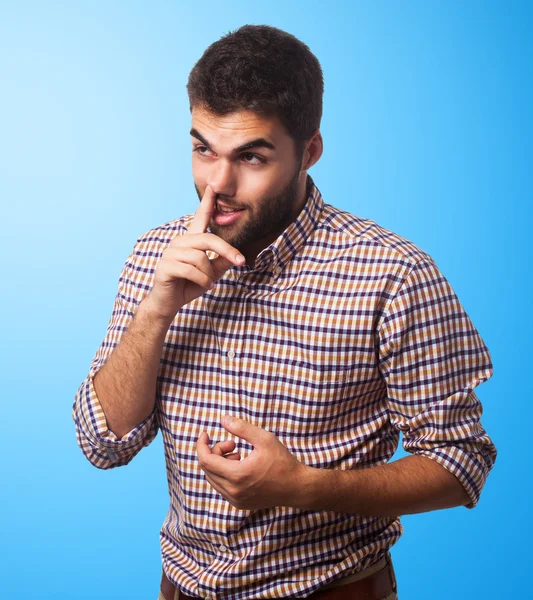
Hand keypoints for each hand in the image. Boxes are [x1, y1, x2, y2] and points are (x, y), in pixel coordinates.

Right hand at [144, 185, 245, 319]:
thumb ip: (222, 262)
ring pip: (200, 257)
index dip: (207, 202)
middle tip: (240, 262)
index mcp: (191, 240)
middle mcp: (180, 242)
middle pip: (208, 239)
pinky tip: (204, 285)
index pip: (200, 217)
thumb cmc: (189, 285)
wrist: (168, 303)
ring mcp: (171, 253)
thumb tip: (238, 255)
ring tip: (209, 282)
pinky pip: (191, 270)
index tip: (214, 187)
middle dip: (227, 251)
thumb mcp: (211, 273)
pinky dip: (203, 280)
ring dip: (210, 274)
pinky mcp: (166, 265)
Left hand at [196, 416, 308, 509]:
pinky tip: (241, 465)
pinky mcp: (240, 504)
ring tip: (238, 453)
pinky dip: (224, 474)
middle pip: (208, 469)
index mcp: (237, 475)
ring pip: (213, 479)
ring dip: (219, 463)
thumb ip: (242, 428)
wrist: (298, 487)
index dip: (201, 445)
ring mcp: (236, 500)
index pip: (206, 460)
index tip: (205, 434)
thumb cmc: (283, 461)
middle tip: (232, 443)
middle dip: (214, 452)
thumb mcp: (264, 439)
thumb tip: (223, 419)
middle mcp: (233, 491)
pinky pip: (222, 487)